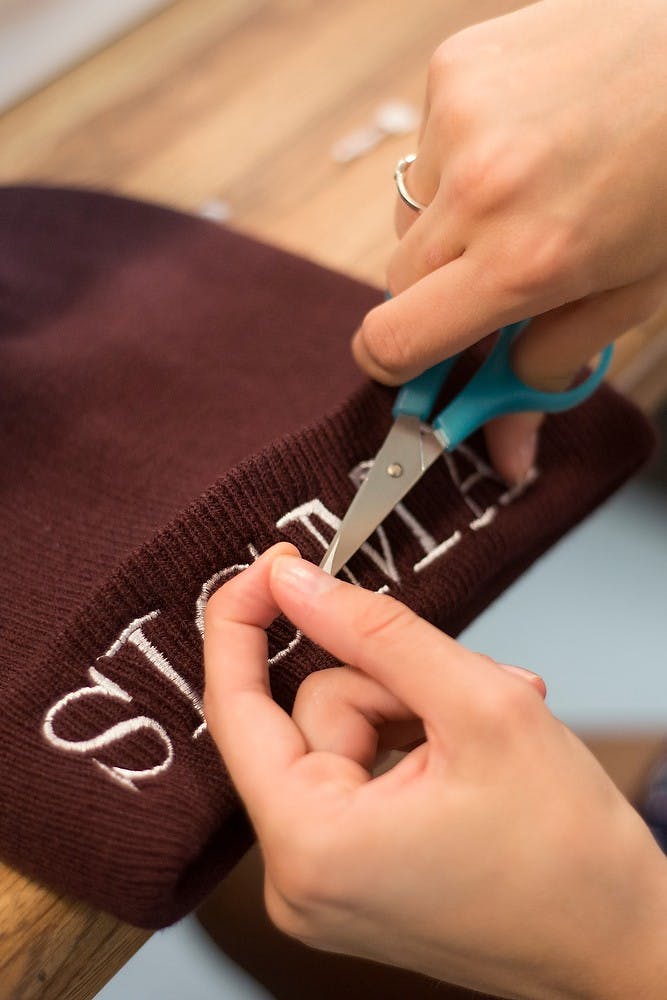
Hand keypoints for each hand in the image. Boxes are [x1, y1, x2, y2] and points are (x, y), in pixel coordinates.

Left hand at [204, 544, 666, 999]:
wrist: (625, 948)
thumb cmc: (570, 855)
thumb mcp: (478, 705)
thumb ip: (374, 631)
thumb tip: (296, 583)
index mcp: (312, 844)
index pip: (233, 706)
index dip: (243, 621)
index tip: (274, 564)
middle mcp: (299, 878)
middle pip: (313, 715)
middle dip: (392, 682)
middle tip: (472, 686)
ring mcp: (324, 883)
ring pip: (342, 734)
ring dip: (415, 711)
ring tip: (489, 734)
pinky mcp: (352, 878)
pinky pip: (357, 770)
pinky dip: (411, 743)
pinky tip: (470, 755)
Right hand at [353, 0, 666, 481]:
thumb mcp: (634, 294)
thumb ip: (551, 372)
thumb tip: (506, 452)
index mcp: (526, 261)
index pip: (393, 341)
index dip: (392, 368)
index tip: (411, 371)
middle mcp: (480, 190)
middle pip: (397, 283)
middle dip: (439, 294)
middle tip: (496, 277)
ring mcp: (459, 120)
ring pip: (410, 216)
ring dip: (451, 225)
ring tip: (526, 194)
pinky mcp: (453, 68)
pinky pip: (425, 151)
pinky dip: (460, 163)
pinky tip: (520, 143)